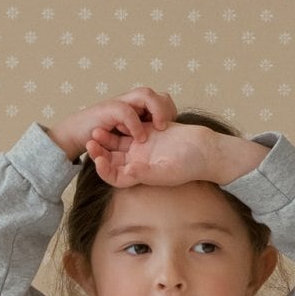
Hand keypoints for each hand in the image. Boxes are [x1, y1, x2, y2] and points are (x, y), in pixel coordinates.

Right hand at [54, 86, 176, 164]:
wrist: (77, 134)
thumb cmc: (102, 140)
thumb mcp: (129, 141)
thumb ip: (144, 138)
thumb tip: (164, 146)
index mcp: (139, 109)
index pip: (163, 101)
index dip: (170, 111)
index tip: (172, 128)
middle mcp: (131, 102)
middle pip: (158, 94)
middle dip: (166, 107)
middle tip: (167, 126)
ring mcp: (120, 103)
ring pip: (144, 94)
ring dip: (155, 109)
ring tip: (159, 127)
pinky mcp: (107, 110)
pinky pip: (126, 111)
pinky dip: (135, 123)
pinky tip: (140, 138)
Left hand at [85, 119, 219, 187]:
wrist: (204, 149)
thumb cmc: (188, 164)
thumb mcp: (167, 171)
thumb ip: (146, 172)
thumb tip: (128, 171)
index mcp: (140, 176)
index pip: (116, 177)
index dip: (104, 170)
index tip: (97, 160)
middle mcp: (138, 163)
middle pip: (113, 160)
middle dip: (100, 151)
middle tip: (90, 141)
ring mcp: (143, 148)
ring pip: (119, 144)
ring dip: (107, 137)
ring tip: (97, 129)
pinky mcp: (148, 133)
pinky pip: (129, 129)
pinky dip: (121, 125)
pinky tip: (114, 118)